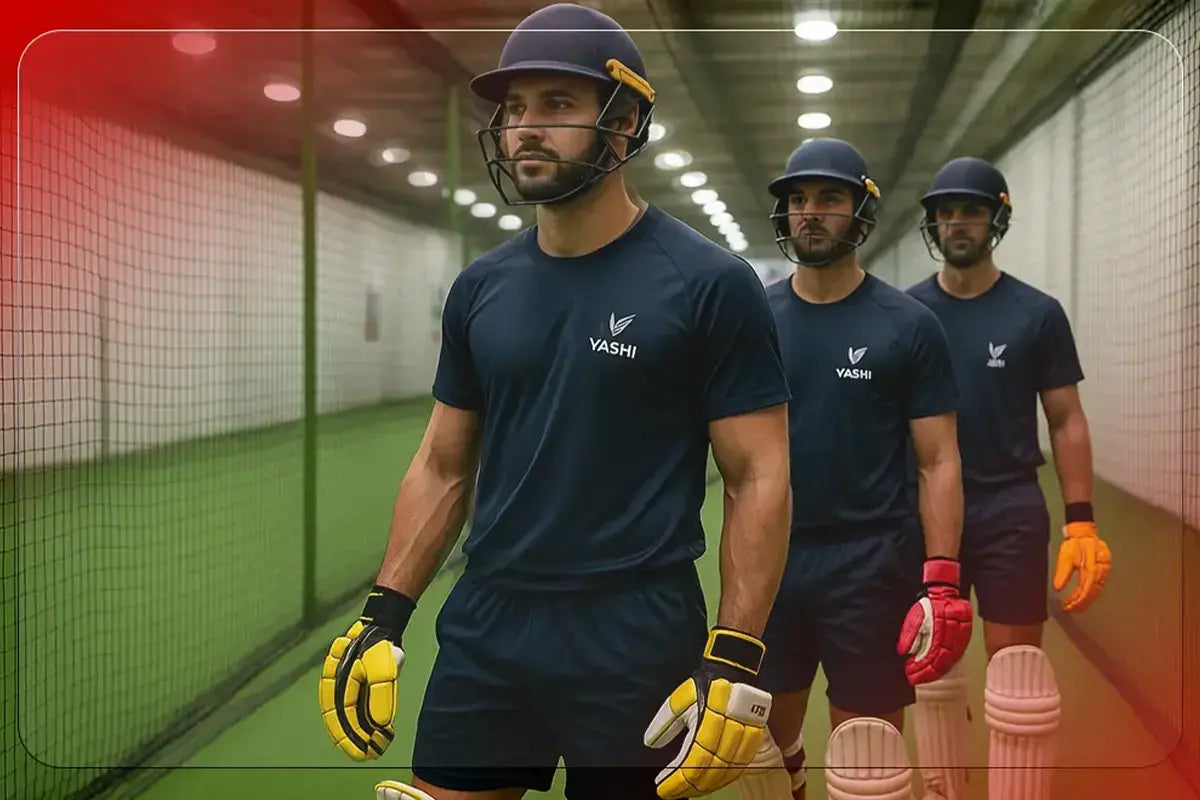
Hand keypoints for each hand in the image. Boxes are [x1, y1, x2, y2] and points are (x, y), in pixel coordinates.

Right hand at [319, 585, 414, 760]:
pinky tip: (366, 732)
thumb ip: (380, 696)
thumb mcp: (383, 670)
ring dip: (353, 732)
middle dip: (352, 739)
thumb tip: (380, 724)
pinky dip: (355, 721)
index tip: (363, 752)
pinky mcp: (349, 682)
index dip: (352, 737)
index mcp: (337, 680)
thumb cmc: (380, 646)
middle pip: (340, 718)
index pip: (342, 716)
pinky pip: (348, 706)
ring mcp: (340, 682)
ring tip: (367, 748)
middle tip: (365, 755)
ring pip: (343, 714)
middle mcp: (334, 684)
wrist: (381, 625)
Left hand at [644, 627, 772, 797]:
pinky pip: (740, 767)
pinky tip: (711, 783)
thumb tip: (650, 744)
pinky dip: (724, 779)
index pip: (692, 760)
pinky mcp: (753, 739)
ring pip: (726, 772)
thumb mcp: (679, 699)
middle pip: (710, 770)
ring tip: (687, 791)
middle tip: (672, 793)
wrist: (733, 670)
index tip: (661, 788)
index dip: (677, 779)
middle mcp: (728, 731)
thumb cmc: (704, 685)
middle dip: (689, 786)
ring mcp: (744, 736)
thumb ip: (664, 722)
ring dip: (706, 786)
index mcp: (708, 721)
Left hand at [898, 557, 972, 684]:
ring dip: (936, 671)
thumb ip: (910, 634)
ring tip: (923, 677)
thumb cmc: (927, 604)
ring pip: (950, 660)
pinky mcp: (964, 638)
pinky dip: (945, 665)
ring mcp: (961, 637)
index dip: (921, 668)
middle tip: (914, 678)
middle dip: (927, 673)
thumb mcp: (915, 616)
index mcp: (941, 628)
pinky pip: (956, 656)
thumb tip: (905, 653)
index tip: (910, 675)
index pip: (931, 655)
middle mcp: (953, 635)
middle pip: (942, 660)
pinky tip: (936, 671)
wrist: (943, 592)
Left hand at [1053, 521, 1110, 612]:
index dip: (1077, 601)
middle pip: (1093, 593)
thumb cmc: (1074, 544)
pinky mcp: (1104, 571)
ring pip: (1097, 591)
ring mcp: (1105, 572)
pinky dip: (1090, 593)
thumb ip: (1062, 573)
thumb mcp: (1065, 557)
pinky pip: (1099, 586)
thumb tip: (1058, 588)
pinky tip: (1081, 597)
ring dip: (1085, 600)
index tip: (1068, 607)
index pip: (1085, 590)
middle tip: (1070, 609)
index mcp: (1092, 568)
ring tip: (1074, 606)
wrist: (1084, 533)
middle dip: (1081, 603)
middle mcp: (1101, 572)